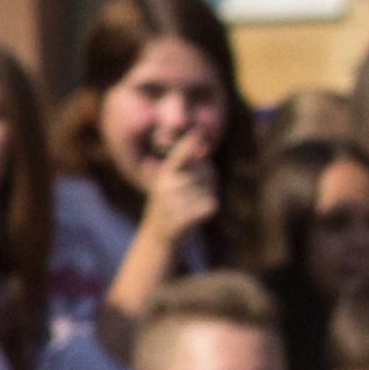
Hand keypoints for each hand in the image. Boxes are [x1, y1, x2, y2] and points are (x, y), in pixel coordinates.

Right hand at [135, 134, 225, 258]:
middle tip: (192, 196)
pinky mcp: (183, 217)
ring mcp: (174, 201)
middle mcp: (168, 184)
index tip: (199, 131)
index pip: (182, 153)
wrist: (158, 238)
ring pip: (210, 191)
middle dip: (209, 183)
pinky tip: (196, 217)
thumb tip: (205, 150)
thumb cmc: (173, 206)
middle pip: (207, 172)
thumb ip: (194, 164)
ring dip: (207, 198)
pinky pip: (211, 205)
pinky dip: (209, 210)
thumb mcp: (177, 182)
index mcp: (165, 172)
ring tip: (189, 207)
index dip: (191, 142)